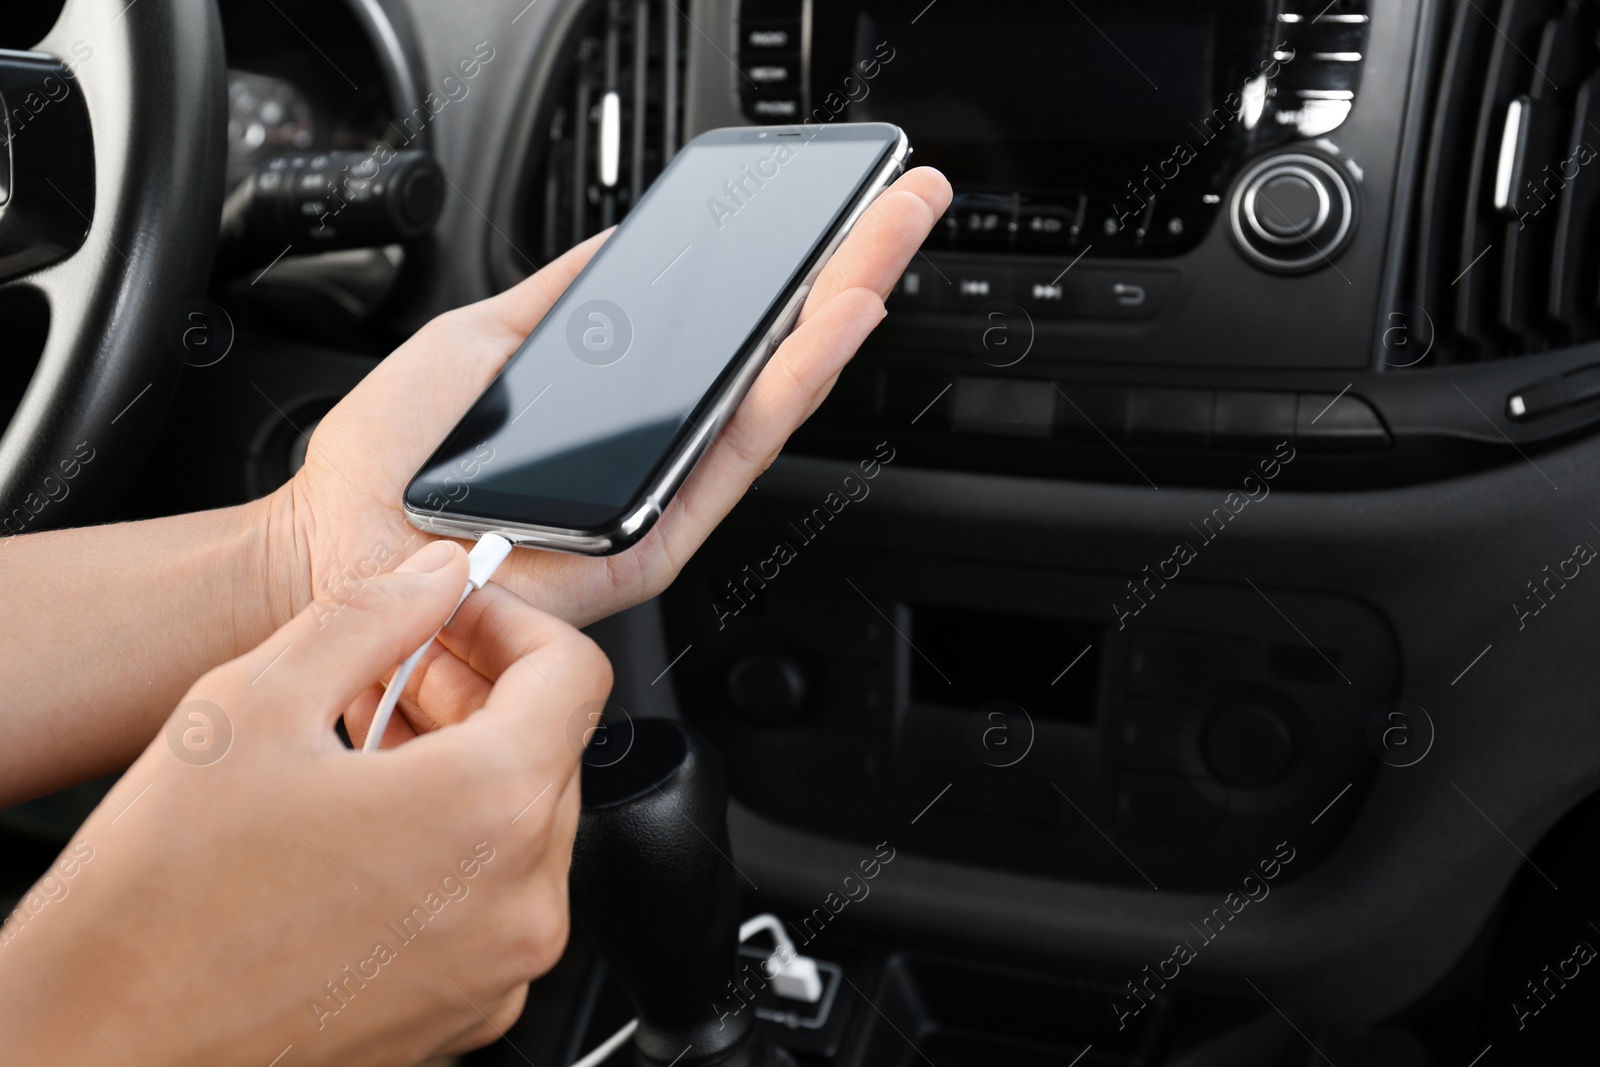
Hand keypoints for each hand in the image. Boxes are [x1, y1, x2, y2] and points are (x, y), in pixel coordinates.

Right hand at [0, 539, 610, 1064]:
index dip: (510, 623)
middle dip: (473, 691)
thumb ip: (368, 617)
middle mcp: (520, 901)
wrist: (100, 1048)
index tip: (454, 614)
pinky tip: (365, 823)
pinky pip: (492, 900)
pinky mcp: (468, 1013)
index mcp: (488, 811)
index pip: (573, 674)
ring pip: (520, 824)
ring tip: (361, 740)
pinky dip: (450, 845)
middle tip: (390, 670)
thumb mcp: (252, 706)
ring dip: (460, 764)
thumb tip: (435, 576)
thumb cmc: (159, 906)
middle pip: (547, 749)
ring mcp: (499, 968)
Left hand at [263, 167, 952, 632]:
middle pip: (772, 356)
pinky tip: (838, 317)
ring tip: (891, 234)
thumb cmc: (397, 458)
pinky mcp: (658, 539)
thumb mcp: (486, 339)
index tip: (832, 206)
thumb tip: (624, 245)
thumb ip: (566, 298)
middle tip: (901, 200)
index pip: (729, 333)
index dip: (788, 270)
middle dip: (844, 270)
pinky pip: (737, 452)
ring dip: (843, 310)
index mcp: (626, 408)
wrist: (344, 543)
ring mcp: (664, 497)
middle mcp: (658, 455)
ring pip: (775, 396)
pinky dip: (796, 381)